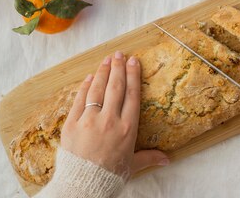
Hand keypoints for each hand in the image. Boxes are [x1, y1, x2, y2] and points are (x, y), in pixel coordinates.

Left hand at [60, 51, 168, 178]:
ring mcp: (89, 120)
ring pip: (97, 89)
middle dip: (118, 68)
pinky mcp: (72, 124)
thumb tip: (167, 159)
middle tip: (120, 54)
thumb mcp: (132, 166)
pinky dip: (85, 87)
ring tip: (106, 60)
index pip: (132, 95)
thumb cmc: (109, 176)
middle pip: (115, 87)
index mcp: (127, 128)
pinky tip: (90, 77)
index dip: (133, 76)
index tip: (134, 62)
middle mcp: (109, 120)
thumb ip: (148, 157)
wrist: (82, 186)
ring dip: (102, 72)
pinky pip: (80, 100)